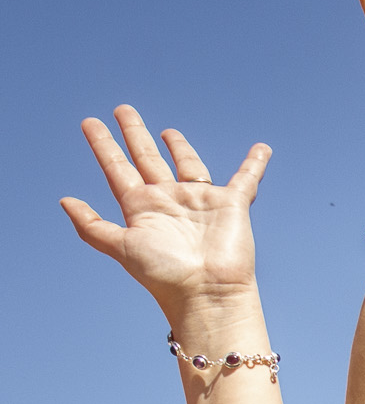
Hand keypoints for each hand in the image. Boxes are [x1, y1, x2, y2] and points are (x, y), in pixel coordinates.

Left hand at [60, 108, 265, 317]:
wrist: (208, 292)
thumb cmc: (165, 274)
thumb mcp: (122, 247)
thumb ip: (92, 227)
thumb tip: (64, 201)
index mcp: (142, 208)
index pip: (118, 168)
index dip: (103, 145)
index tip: (90, 123)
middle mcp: (169, 201)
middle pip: (147, 159)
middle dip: (134, 135)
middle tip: (123, 111)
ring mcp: (200, 202)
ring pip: (188, 165)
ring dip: (179, 148)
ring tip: (168, 132)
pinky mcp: (232, 205)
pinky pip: (246, 179)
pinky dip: (255, 164)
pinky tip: (261, 149)